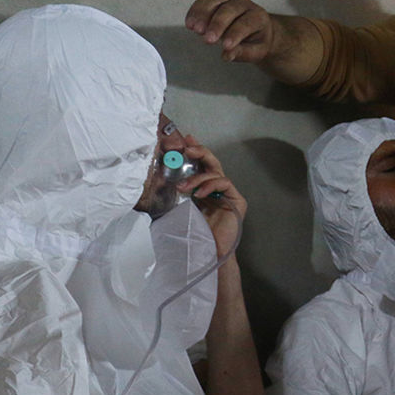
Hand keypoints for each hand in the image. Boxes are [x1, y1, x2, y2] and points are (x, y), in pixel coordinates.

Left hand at [177, 136, 246, 257]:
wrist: (208, 254)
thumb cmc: (194, 236)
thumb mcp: (179, 209)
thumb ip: (176, 195)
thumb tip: (156, 180)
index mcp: (206, 190)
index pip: (202, 165)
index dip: (195, 151)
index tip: (184, 140)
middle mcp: (219, 190)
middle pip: (212, 163)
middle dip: (199, 151)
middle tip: (187, 147)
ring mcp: (229, 195)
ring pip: (216, 172)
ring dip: (198, 176)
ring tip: (184, 187)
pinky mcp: (237, 201)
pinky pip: (225, 183)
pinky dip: (210, 184)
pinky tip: (199, 194)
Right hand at [185, 0, 274, 62]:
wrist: (256, 31)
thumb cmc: (256, 42)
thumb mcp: (256, 51)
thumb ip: (243, 53)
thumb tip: (227, 55)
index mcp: (258, 16)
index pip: (246, 23)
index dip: (235, 34)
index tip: (225, 46)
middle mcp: (244, 4)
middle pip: (229, 10)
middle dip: (217, 24)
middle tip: (208, 40)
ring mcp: (229, 0)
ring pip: (215, 1)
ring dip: (203, 14)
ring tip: (195, 30)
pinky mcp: (216, 1)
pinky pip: (204, 2)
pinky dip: (195, 11)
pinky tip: (189, 24)